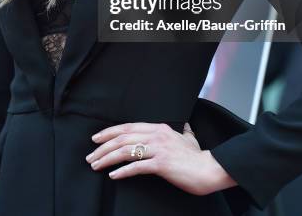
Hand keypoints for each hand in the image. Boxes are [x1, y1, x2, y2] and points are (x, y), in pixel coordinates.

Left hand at [86, 121, 236, 195]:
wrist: (210, 169)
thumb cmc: (198, 157)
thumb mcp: (190, 139)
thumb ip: (185, 132)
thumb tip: (186, 126)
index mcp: (160, 128)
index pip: (128, 127)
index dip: (110, 132)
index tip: (97, 139)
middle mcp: (157, 135)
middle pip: (123, 137)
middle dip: (103, 146)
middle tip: (90, 155)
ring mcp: (159, 148)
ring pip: (126, 150)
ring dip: (107, 158)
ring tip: (96, 165)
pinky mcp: (162, 163)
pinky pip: (137, 166)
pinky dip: (123, 170)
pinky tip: (113, 175)